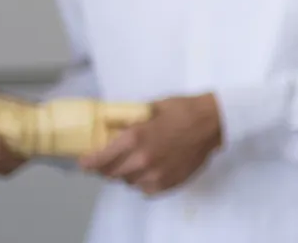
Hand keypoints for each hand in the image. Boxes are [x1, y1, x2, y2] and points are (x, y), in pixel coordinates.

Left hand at [80, 94, 222, 195]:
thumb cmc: (182, 110)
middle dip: (107, 167)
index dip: (87, 162)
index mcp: (133, 138)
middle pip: (110, 174)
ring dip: (127, 174)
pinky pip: (145, 189)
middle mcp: (141, 160)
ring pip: (128, 182)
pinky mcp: (168, 183)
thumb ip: (128, 121)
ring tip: (136, 163)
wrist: (213, 122)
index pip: (98, 160)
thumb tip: (110, 128)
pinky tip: (150, 170)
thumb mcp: (149, 109)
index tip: (84, 162)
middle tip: (111, 160)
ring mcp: (155, 174)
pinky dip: (143, 182)